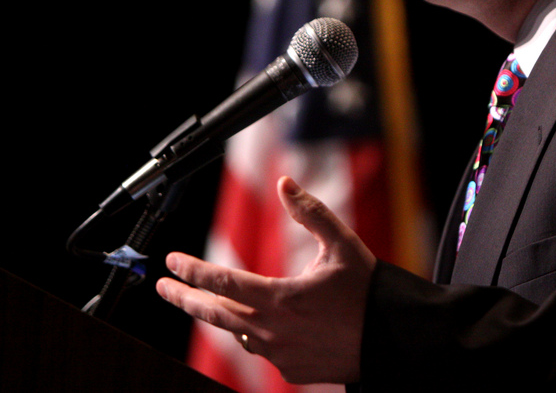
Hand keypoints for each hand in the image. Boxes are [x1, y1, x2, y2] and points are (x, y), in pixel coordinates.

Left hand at [156, 176, 375, 383]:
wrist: (391, 340)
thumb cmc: (367, 291)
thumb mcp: (342, 244)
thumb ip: (310, 213)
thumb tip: (284, 184)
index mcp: (281, 298)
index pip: (222, 283)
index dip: (192, 271)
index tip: (171, 262)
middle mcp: (273, 331)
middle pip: (215, 314)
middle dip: (184, 298)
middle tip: (164, 287)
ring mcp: (280, 355)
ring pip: (238, 334)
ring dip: (221, 317)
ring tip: (209, 303)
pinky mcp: (291, 372)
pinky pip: (264, 351)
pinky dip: (258, 335)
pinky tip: (263, 324)